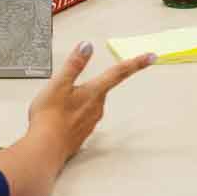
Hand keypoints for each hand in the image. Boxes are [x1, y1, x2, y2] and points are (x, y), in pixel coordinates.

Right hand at [25, 40, 154, 159]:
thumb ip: (74, 64)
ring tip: (56, 105)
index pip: (118, 72)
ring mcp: (91, 122)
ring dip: (77, 101)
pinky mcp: (83, 133)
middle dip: (86, 86)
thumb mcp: (58, 84)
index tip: (151, 57)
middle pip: (99, 88)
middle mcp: (97, 107)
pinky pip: (82, 118)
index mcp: (94, 92)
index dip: (136, 63)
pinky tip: (59, 119)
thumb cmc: (49, 117)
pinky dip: (73, 115)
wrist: (45, 149)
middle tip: (62, 91)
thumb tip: (87, 46)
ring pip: (90, 103)